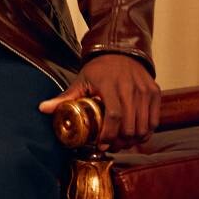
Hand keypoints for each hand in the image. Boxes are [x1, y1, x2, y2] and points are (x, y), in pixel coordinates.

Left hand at [38, 54, 160, 147]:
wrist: (122, 51)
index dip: (108, 135)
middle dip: (120, 142)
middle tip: (110, 147)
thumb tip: (42, 109)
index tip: (101, 146)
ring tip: (121, 143)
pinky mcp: (155, 92)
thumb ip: (64, 97)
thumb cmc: (99, 70)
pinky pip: (154, 121)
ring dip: (133, 140)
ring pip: (143, 126)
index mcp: (109, 85)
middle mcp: (130, 87)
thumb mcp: (81, 81)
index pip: (114, 116)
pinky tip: (135, 136)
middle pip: (130, 125)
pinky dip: (146, 132)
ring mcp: (145, 90)